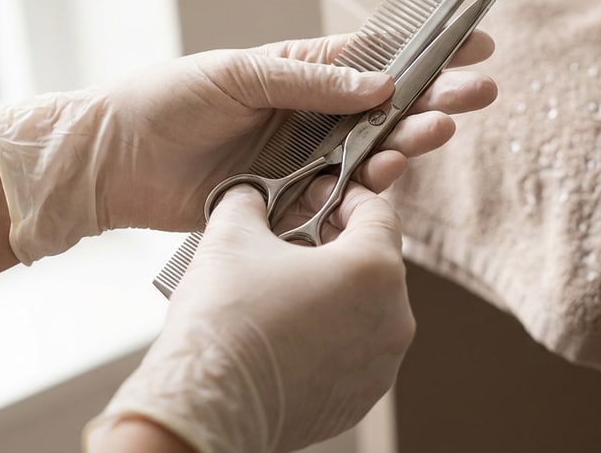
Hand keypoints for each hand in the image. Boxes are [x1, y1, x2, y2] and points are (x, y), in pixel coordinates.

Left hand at [0, 31, 495, 262]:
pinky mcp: (289, 202)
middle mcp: (311, 115)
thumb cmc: (165, 100)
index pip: (377, 58)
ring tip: (438, 133)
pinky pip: (340, 196)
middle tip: (478, 94)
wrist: (112, 163)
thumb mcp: (235, 74)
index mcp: (300, 72)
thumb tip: (379, 85)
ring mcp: (303, 159)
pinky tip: (390, 177)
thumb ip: (306, 81)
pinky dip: (367, 188)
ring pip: (373, 152)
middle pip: (389, 109)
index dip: (427, 52)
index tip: (476, 42)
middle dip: (436, 99)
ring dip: (409, 143)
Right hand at [85, 182, 413, 452]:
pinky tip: (289, 331)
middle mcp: (394, 318)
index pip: (377, 212)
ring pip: (367, 309)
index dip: (342, 196)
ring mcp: (382, 364)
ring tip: (286, 288)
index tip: (312, 198)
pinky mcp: (361, 398)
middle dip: (336, 245)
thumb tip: (249, 195)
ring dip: (334, 291)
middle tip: (292, 240)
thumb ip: (250, 202)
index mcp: (375, 269)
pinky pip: (354, 351)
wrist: (206, 404)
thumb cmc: (225, 318)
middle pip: (375, 262)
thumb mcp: (232, 236)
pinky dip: (330, 335)